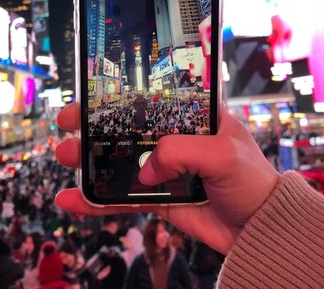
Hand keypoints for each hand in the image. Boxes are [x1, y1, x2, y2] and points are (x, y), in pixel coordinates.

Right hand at [55, 103, 279, 254]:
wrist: (259, 229)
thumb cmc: (252, 180)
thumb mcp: (223, 153)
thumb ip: (181, 152)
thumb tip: (146, 170)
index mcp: (193, 116)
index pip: (151, 98)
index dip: (122, 94)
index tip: (92, 94)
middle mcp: (175, 138)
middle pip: (127, 127)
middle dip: (95, 125)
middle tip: (68, 123)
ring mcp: (165, 168)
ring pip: (120, 161)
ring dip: (91, 160)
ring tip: (64, 158)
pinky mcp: (159, 196)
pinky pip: (123, 196)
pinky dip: (99, 199)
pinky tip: (74, 200)